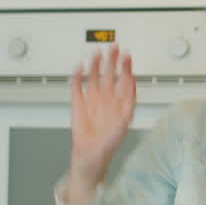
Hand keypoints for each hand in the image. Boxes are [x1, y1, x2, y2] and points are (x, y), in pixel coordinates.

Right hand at [65, 46, 135, 202]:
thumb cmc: (106, 147)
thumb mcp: (118, 133)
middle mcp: (108, 100)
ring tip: (97, 52)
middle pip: (111, 75)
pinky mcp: (79, 105)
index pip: (125, 82)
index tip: (128, 56)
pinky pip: (78, 87)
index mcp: (120, 105)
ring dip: (96, 65)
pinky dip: (77, 77)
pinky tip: (79, 67)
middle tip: (115, 46)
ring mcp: (93, 101)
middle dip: (113, 61)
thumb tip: (127, 110)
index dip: (127, 69)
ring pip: (95, 78)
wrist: (89, 157)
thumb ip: (122, 119)